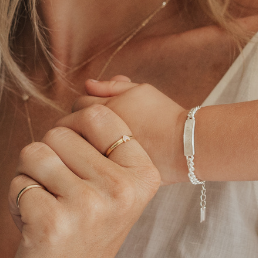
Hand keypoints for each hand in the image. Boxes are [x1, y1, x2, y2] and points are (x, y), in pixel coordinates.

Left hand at [8, 104, 159, 257]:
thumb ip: (104, 145)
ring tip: (48, 206)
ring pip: (34, 152)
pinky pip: (18, 182)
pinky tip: (35, 225)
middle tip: (61, 194)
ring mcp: (87, 206)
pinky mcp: (52, 222)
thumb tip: (84, 93)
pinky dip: (17, 201)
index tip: (73, 158)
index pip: (98, 115)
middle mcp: (120, 188)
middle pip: (60, 132)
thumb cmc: (88, 232)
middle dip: (49, 158)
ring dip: (30, 177)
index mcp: (142, 174)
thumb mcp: (117, 189)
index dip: (73, 128)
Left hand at [68, 76, 188, 184]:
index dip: (85, 108)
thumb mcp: (142, 91)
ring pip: (77, 148)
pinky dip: (88, 163)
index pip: (79, 104)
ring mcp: (104, 155)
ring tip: (90, 148)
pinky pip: (88, 167)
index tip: (94, 115)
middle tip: (88, 133)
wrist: (184, 147)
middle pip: (72, 126)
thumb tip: (88, 84)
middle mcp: (101, 132)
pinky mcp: (109, 173)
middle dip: (77, 127)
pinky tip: (98, 163)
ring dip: (79, 146)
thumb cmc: (165, 116)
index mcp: (107, 109)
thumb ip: (112, 86)